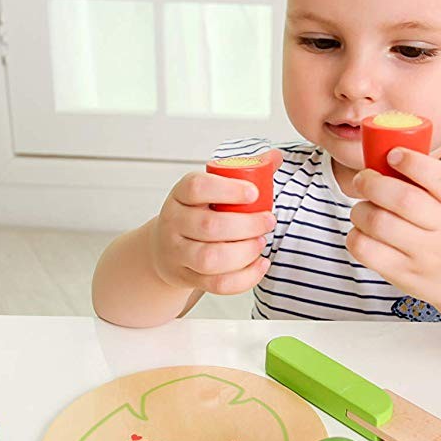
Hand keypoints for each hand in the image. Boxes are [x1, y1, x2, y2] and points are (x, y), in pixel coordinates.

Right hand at [152, 153, 280, 294]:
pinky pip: (217, 284)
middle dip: (247, 225)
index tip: (253, 193)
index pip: (197, 187)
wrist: (165, 248)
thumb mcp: (210, 189)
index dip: (227, 190)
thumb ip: (244, 171)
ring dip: (244, 252)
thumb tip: (275, 156)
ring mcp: (178, 252)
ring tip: (261, 242)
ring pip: (210, 259)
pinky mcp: (187, 277)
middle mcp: (174, 222)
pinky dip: (244, 278)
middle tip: (268, 221)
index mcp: (181, 194)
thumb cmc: (197, 213)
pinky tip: (260, 264)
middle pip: (209, 226)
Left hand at [347, 147, 440, 309]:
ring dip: (361, 209)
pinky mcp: (403, 274)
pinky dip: (355, 234)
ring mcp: (424, 255)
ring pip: (378, 223)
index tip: (393, 154)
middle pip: (402, 199)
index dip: (413, 163)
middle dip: (373, 183)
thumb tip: (379, 151)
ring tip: (364, 208)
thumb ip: (424, 179)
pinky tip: (362, 231)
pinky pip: (366, 249)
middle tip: (363, 179)